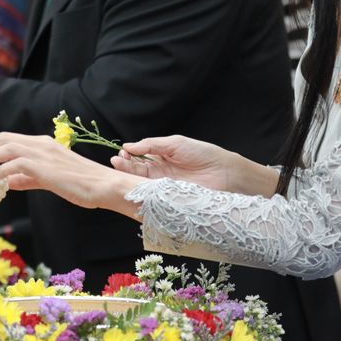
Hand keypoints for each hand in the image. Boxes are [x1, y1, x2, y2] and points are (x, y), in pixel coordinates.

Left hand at [0, 132, 142, 215]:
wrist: (103, 186)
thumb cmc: (82, 184)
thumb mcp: (49, 179)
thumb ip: (28, 178)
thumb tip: (8, 182)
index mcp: (44, 144)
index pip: (10, 138)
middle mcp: (42, 144)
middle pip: (4, 138)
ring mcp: (43, 154)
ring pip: (6, 148)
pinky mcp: (45, 167)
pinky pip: (16, 165)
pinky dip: (2, 171)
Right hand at [113, 135, 275, 195]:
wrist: (225, 173)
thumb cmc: (203, 154)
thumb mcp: (176, 143)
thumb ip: (152, 145)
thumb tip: (130, 146)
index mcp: (163, 155)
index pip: (140, 155)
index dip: (129, 155)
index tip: (120, 153)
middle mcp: (162, 171)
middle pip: (138, 169)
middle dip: (125, 165)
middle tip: (116, 162)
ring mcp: (165, 185)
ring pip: (142, 181)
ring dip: (130, 177)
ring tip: (120, 171)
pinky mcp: (169, 198)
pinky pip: (153, 195)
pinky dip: (142, 191)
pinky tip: (133, 186)